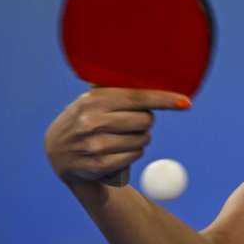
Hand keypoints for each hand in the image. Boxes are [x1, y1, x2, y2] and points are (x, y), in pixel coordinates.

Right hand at [44, 87, 189, 184]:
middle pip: (145, 120)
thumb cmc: (86, 118)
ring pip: (142, 140)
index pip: (138, 97)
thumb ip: (119, 90)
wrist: (58, 152)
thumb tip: (158, 79)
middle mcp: (93, 121)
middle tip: (133, 121)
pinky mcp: (98, 164)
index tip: (185, 102)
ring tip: (122, 136)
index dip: (164, 99)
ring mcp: (95, 144)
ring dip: (140, 138)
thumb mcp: (93, 100)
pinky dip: (134, 153)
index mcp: (95, 99)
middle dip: (146, 121)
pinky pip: (134, 156)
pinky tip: (119, 150)